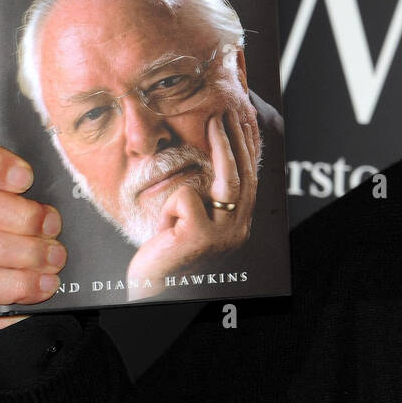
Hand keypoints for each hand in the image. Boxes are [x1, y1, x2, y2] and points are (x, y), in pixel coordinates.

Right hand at [0, 133, 66, 335]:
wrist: (12, 294)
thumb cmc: (24, 234)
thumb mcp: (30, 197)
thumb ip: (38, 179)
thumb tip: (66, 164)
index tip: (26, 179)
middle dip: (18, 215)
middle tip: (51, 226)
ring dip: (21, 251)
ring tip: (53, 257)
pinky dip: (14, 283)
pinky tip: (41, 283)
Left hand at [125, 107, 259, 296]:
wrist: (153, 291)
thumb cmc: (166, 254)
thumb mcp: (191, 222)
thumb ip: (205, 199)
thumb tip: (210, 161)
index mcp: (237, 225)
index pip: (248, 178)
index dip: (246, 148)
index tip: (241, 120)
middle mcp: (237, 230)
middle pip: (244, 174)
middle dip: (237, 138)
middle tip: (226, 111)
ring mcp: (222, 234)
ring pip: (226, 179)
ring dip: (220, 146)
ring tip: (213, 121)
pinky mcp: (199, 237)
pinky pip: (185, 199)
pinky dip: (169, 206)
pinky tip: (165, 226)